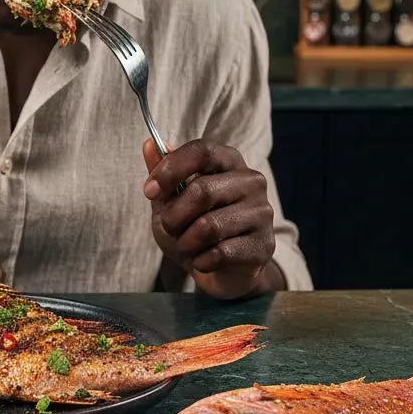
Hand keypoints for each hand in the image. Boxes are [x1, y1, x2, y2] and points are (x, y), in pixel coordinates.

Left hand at [142, 138, 279, 299]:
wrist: (220, 269)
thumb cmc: (192, 226)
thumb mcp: (171, 198)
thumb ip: (161, 171)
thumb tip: (148, 144)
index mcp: (229, 160)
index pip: (201, 151)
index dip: (170, 170)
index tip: (149, 192)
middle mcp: (251, 181)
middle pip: (202, 190)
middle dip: (173, 216)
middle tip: (168, 228)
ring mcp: (262, 212)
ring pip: (209, 225)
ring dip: (186, 242)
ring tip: (186, 246)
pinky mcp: (264, 244)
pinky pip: (221, 252)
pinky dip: (201, 260)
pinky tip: (202, 260)